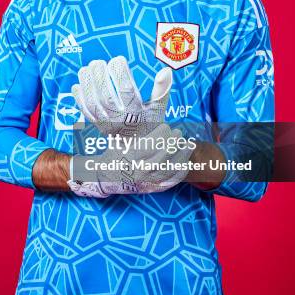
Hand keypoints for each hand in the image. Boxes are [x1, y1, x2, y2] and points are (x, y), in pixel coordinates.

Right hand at [67, 123, 194, 196]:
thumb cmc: (114, 153)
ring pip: (171, 169)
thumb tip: (141, 106)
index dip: (161, 134)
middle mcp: (140, 170)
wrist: (106, 177)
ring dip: (182, 155)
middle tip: (178, 133)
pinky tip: (186, 160)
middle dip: (174, 142)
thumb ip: (129, 126)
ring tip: (188, 144)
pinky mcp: (154, 188)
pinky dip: (182, 170)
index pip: (151, 145)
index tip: (166, 126)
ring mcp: (148, 182)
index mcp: (130, 157)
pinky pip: (172, 181)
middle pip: (163, 156)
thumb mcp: (118, 139)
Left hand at [71, 56, 171, 137]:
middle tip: (98, 62)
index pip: (127, 91)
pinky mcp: (97, 127)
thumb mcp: (158, 109)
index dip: (120, 74)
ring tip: (85, 69)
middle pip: (106, 97)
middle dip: (100, 77)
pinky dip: (79, 99)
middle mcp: (121, 120)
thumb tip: (166, 70)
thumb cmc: (148, 124)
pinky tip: (78, 85)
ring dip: (87, 85)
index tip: (118, 59)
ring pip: (93, 103)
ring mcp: (107, 124)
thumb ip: (161, 90)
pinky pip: (86, 112)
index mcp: (137, 113)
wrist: (136, 147)